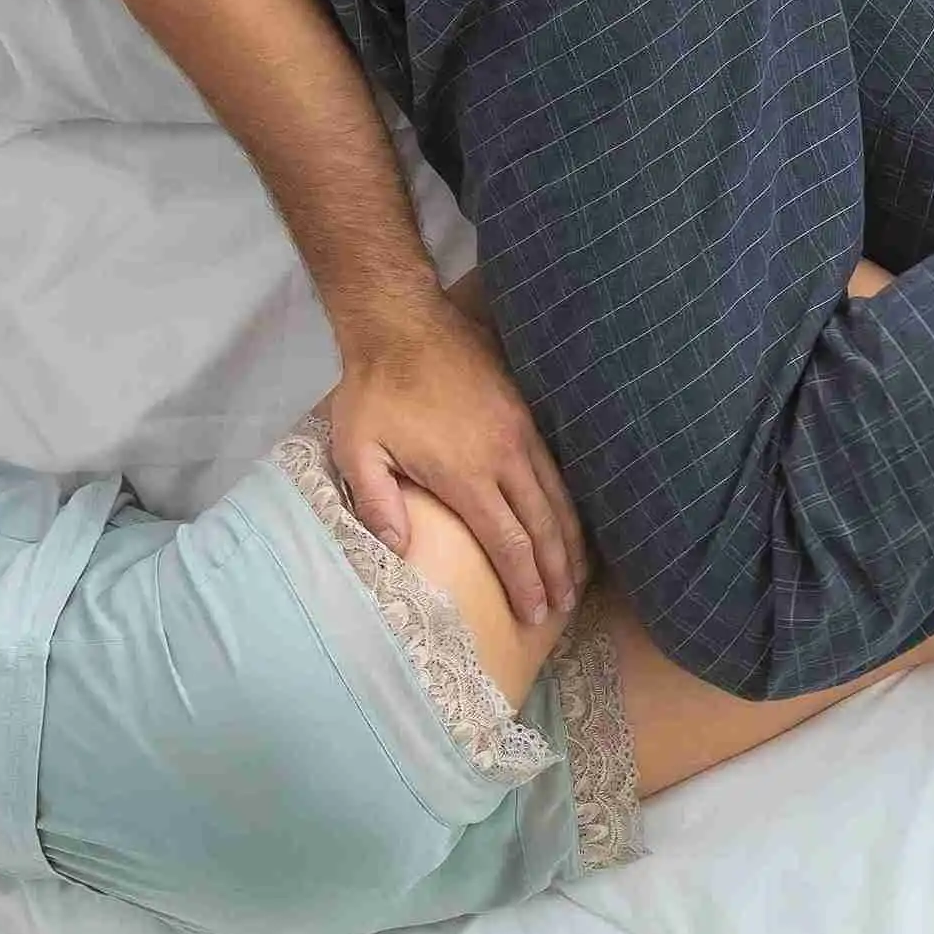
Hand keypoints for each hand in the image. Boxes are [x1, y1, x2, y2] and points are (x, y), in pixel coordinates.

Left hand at [326, 290, 583, 634]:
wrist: (403, 321)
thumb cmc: (374, 388)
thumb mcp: (357, 448)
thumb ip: (377, 503)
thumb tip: (400, 551)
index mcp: (465, 472)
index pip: (507, 540)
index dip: (524, 581)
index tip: (535, 613)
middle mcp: (504, 454)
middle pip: (543, 525)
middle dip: (556, 571)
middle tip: (564, 607)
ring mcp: (522, 430)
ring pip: (558, 496)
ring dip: (570, 540)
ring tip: (577, 575)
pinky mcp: (528, 410)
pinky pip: (558, 467)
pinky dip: (568, 502)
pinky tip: (569, 520)